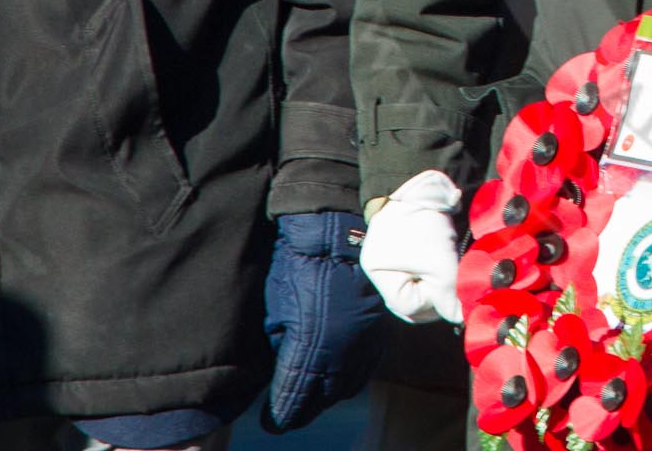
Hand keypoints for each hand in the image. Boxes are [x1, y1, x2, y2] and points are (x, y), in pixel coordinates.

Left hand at [262, 211, 386, 431]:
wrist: (339, 228)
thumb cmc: (299, 263)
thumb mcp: (277, 309)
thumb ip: (282, 346)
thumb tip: (285, 369)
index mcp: (313, 347)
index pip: (296, 397)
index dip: (281, 414)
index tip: (271, 422)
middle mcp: (345, 350)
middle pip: (324, 398)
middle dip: (304, 409)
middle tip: (288, 415)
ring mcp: (367, 341)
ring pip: (348, 385)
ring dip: (328, 395)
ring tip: (312, 398)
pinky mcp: (380, 329)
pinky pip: (366, 366)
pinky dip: (350, 377)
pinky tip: (338, 378)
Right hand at [358, 169, 464, 324]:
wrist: (427, 177)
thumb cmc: (424, 219)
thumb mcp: (438, 260)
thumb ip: (448, 292)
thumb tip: (460, 317)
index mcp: (380, 271)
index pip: (408, 306)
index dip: (433, 303)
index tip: (452, 293)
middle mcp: (386, 267)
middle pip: (417, 296)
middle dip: (439, 291)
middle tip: (456, 278)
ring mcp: (400, 255)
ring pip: (427, 282)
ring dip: (444, 277)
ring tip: (452, 260)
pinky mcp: (416, 244)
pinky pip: (430, 266)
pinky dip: (444, 264)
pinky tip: (451, 252)